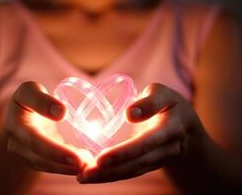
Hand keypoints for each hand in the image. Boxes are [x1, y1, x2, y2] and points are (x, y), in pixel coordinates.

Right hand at [4, 81, 81, 174]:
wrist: (23, 116)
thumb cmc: (31, 99)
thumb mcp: (32, 90)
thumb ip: (43, 99)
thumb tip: (61, 112)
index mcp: (16, 122)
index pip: (31, 134)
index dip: (49, 140)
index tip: (72, 141)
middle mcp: (16, 142)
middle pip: (37, 154)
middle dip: (59, 159)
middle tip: (82, 163)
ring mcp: (24, 155)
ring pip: (45, 166)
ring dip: (66, 167)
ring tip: (87, 165)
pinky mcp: (35, 163)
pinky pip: (52, 168)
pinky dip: (68, 167)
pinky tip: (85, 165)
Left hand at [77, 83, 204, 182]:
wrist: (186, 128)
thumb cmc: (169, 105)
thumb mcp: (164, 94)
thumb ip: (150, 101)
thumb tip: (129, 113)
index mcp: (170, 127)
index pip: (147, 142)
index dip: (125, 152)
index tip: (101, 158)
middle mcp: (166, 148)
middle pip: (138, 162)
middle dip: (111, 169)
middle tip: (85, 173)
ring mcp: (158, 159)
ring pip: (133, 171)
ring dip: (108, 176)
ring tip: (83, 177)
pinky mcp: (149, 164)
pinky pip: (131, 172)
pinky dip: (111, 175)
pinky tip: (92, 176)